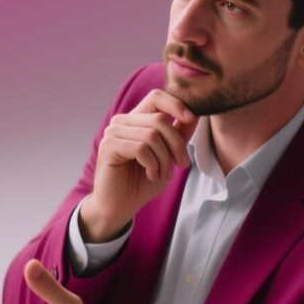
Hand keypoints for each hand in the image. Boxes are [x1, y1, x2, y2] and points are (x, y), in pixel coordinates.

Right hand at [82, 89, 197, 241]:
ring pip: (152, 135)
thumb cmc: (142, 181)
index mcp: (136, 119)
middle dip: (176, 144)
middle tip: (181, 164)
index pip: (156, 97)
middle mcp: (123, 122)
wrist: (121, 206)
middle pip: (159, 120)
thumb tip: (194, 114)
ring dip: (164, 159)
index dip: (176, 104)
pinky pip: (141, 148)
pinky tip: (151, 175)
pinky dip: (152, 165)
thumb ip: (178, 134)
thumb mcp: (168, 156)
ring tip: (162, 174)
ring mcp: (113, 132)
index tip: (190, 118)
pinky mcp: (108, 146)